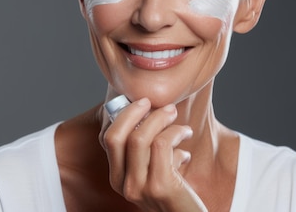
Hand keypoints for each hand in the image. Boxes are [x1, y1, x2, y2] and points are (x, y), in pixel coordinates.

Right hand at [100, 97, 207, 211]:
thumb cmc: (177, 194)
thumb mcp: (153, 172)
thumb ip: (146, 151)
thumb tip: (147, 113)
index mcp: (118, 178)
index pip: (109, 138)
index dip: (123, 115)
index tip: (142, 102)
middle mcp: (124, 184)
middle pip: (118, 136)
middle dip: (136, 111)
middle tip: (157, 103)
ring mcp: (140, 187)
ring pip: (140, 138)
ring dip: (161, 119)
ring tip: (177, 118)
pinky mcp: (160, 187)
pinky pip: (162, 145)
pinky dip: (176, 133)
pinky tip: (186, 138)